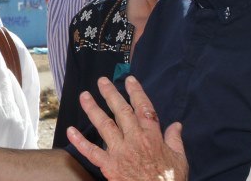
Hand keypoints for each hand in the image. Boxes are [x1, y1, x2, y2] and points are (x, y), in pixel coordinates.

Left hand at [67, 76, 187, 180]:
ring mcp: (120, 152)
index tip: (129, 80)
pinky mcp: (109, 165)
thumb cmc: (169, 180)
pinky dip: (80, 141)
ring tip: (84, 96)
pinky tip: (70, 131)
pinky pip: (91, 152)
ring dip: (93, 109)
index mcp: (153, 136)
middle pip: (121, 111)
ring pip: (104, 125)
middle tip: (101, 81)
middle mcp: (135, 140)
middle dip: (111, 94)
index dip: (136, 92)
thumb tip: (177, 125)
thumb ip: (175, 140)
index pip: (144, 108)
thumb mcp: (179, 159)